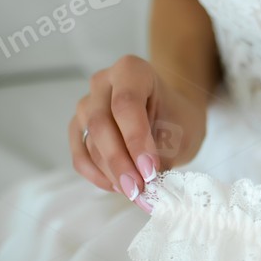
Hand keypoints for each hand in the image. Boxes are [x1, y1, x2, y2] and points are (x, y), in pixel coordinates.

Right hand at [69, 55, 207, 212]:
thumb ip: (163, 154)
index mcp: (132, 70)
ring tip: (135, 190)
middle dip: (120, 162)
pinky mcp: (78, 127)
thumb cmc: (178, 118)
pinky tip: (117, 187)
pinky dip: (96, 175)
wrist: (170, 115)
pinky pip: (80, 154)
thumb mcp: (182, 131)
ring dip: (111, 172)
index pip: (126, 103)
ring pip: (90, 141)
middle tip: (139, 189)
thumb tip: (147, 188)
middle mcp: (103, 82)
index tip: (150, 170)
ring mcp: (86, 103)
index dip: (136, 140)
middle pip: (101, 123)